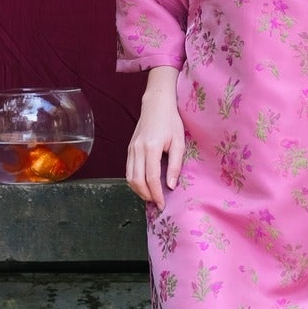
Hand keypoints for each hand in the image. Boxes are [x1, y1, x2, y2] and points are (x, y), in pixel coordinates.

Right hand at [126, 75, 184, 207]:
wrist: (156, 104)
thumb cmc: (170, 122)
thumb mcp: (179, 142)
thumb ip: (175, 165)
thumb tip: (170, 185)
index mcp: (151, 147)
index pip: (150, 177)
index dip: (156, 194)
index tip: (162, 204)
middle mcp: (137, 149)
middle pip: (137, 180)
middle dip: (146, 195)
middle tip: (157, 203)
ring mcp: (131, 149)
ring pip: (129, 177)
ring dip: (139, 190)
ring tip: (151, 197)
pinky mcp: (129, 149)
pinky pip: (128, 170)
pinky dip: (134, 181)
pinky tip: (144, 185)